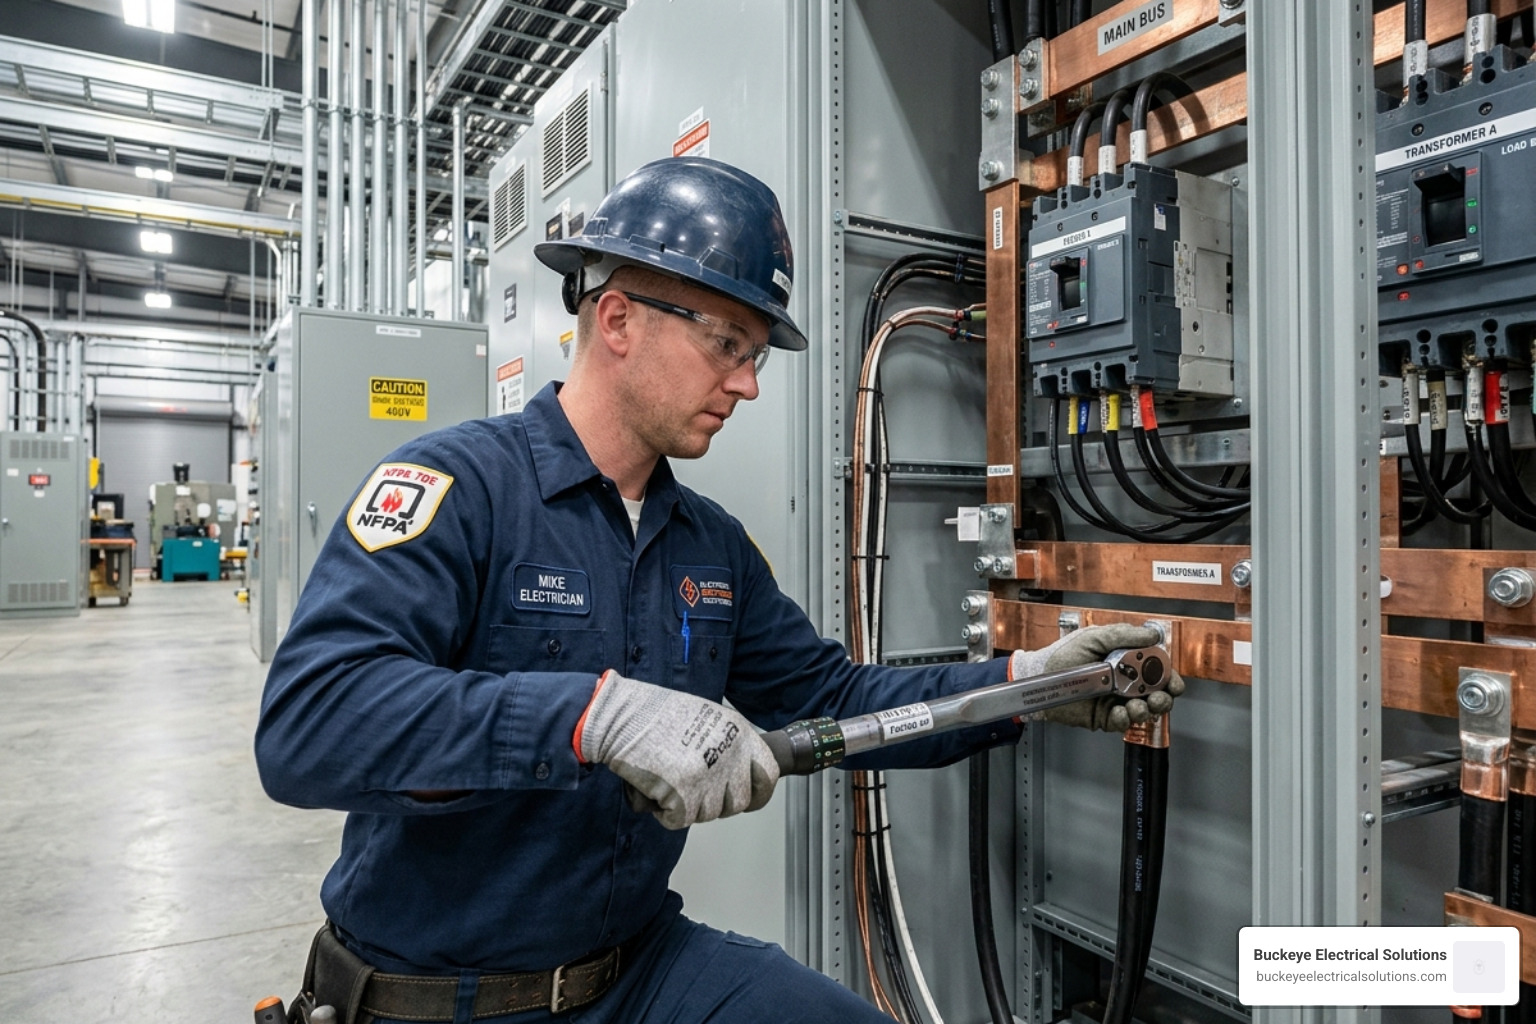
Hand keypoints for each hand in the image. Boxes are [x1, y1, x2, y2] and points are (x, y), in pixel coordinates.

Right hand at [576, 671, 779, 829]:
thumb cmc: (655, 714)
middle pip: (737, 802)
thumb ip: (728, 743)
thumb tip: (739, 770)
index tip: (749, 797)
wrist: (621, 716)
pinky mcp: (682, 795)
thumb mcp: (708, 717)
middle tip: (694, 789)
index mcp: (738, 733)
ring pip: (708, 814)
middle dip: (716, 803)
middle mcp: (728, 756)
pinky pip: (679, 820)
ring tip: (670, 780)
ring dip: (688, 806)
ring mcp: (707, 777)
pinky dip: (666, 812)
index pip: (769, 774)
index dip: (759, 791)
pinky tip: (657, 790)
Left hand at [1007, 624, 1183, 732]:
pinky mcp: (1104, 718)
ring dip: (1148, 709)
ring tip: (1138, 705)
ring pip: (1145, 710)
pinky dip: (1126, 719)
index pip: (1157, 670)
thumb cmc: (1062, 656)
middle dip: (1164, 697)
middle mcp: (1124, 682)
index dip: (1168, 676)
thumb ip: (1123, 635)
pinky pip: (1123, 723)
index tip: (1172, 681)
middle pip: (1157, 693)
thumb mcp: (1093, 637)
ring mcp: (1115, 701)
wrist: (1039, 677)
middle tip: (1159, 696)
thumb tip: (1152, 634)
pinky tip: (1121, 712)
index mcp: (1126, 661)